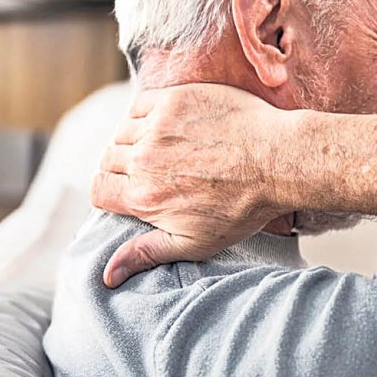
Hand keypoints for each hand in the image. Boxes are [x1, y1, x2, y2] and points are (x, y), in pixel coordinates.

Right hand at [92, 84, 296, 287]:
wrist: (278, 161)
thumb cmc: (241, 207)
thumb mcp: (193, 243)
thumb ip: (145, 254)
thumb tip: (107, 276)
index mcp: (144, 197)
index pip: (98, 190)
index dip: (109, 193)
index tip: (126, 191)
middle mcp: (144, 160)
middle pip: (107, 159)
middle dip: (121, 167)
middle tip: (151, 170)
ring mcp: (158, 126)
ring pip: (121, 131)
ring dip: (132, 140)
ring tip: (160, 148)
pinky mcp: (174, 100)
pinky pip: (139, 105)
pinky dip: (144, 114)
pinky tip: (164, 125)